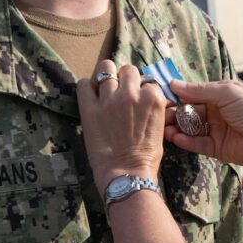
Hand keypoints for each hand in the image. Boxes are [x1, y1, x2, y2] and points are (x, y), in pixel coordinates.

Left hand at [77, 60, 169, 197]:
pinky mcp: (90, 109)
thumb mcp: (159, 126)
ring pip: (106, 68)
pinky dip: (87, 86)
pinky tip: (90, 94)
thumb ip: (152, 107)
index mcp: (153, 98)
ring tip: (104, 87)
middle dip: (126, 78)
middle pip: (129, 69)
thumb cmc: (146, 156)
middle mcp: (132, 94)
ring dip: (106, 76)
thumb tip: (144, 97)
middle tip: (121, 89)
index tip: (138, 98)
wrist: (126, 173)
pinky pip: (84, 84)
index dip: (142, 89)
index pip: (148, 81)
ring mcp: (110, 99)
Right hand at [165, 80, 242, 170]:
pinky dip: (185, 141)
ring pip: (191, 128)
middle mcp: (217, 112)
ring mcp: (216, 130)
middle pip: (190, 111)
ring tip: (164, 128)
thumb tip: (174, 84)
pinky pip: (196, 143)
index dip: (179, 95)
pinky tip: (175, 137)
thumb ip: (199, 90)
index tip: (162, 96)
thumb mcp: (226, 93)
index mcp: (221, 95)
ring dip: (176, 127)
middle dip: (174, 113)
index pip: (194, 94)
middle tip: (160, 115)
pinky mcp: (216, 147)